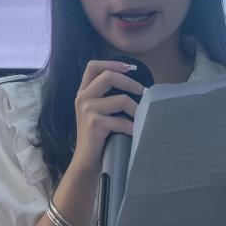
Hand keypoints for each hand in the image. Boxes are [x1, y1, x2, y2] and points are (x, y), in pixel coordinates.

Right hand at [70, 60, 145, 175]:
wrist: (86, 162)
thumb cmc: (98, 137)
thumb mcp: (97, 112)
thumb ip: (107, 97)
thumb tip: (136, 86)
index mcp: (83, 92)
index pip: (93, 66)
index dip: (112, 63)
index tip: (131, 68)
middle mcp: (82, 98)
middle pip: (108, 76)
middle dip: (130, 82)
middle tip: (143, 92)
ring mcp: (87, 110)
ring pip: (121, 99)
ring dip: (136, 109)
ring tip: (142, 117)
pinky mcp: (94, 124)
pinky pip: (122, 121)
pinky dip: (132, 127)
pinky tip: (135, 132)